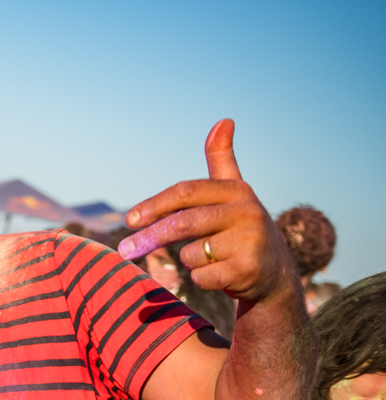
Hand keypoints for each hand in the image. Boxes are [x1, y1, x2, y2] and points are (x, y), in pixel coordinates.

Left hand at [116, 119, 299, 302]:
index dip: (154, 204)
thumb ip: (222, 160)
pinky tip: (221, 274)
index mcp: (237, 190)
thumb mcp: (234, 192)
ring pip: (191, 254)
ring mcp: (250, 241)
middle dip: (150, 237)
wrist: (275, 273)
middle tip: (124, 250)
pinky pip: (203, 277)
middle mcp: (247, 212)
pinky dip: (202, 279)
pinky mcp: (248, 270)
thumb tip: (224, 120)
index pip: (186, 192)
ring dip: (189, 259)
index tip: (129, 219)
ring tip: (210, 257)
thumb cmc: (241, 228)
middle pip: (184, 223)